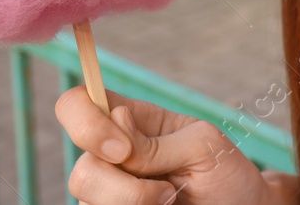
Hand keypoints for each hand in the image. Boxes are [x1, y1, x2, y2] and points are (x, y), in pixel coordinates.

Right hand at [55, 86, 282, 204]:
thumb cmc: (223, 171)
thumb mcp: (202, 145)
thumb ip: (155, 142)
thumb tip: (115, 123)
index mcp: (130, 122)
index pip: (76, 105)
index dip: (85, 124)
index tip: (122, 151)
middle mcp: (109, 157)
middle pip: (81, 169)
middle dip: (123, 188)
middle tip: (169, 192)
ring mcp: (106, 193)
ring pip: (86, 201)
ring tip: (171, 203)